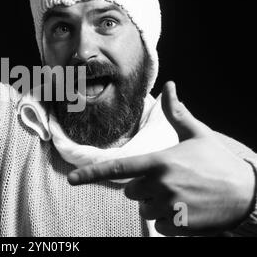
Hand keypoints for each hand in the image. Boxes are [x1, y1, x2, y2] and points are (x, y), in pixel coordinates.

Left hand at [68, 81, 255, 235]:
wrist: (249, 195)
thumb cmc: (219, 163)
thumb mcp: (197, 134)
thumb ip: (177, 113)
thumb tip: (169, 85)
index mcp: (159, 162)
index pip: (118, 168)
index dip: (91, 174)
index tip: (72, 180)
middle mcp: (160, 185)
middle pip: (131, 191)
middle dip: (143, 187)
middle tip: (169, 182)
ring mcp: (169, 207)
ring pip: (144, 209)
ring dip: (156, 204)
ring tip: (181, 195)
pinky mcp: (179, 226)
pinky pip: (158, 226)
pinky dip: (169, 220)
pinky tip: (187, 210)